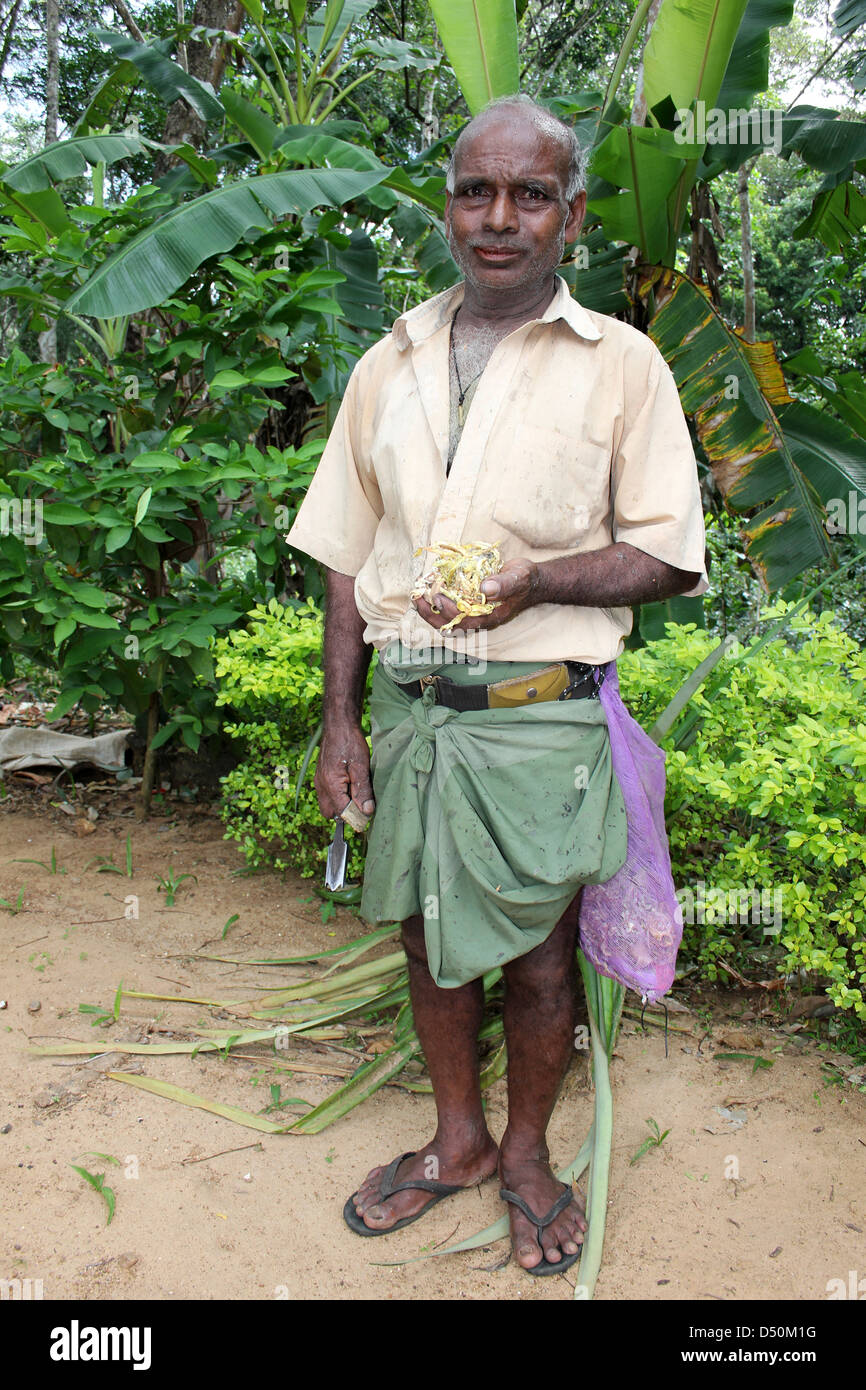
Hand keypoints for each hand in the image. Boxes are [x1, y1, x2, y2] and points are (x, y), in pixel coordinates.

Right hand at [315, 720, 374, 819]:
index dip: (355, 817)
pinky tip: (349, 784)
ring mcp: (319, 781)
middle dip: (344, 813)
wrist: (338, 725)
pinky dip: (337, 795)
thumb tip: (366, 811)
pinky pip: (326, 794)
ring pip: (327, 804)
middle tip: (359, 804)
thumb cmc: (350, 742)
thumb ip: (362, 790)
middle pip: (329, 813)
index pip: (341, 812)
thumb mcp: (361, 767)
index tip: (367, 814)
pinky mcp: (321, 776)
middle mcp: (321, 785)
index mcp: (330, 785)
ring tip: (355, 792)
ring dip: (340, 804)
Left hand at [413, 558, 538, 631]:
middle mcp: (479, 618)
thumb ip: (504, 584)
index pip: (464, 621)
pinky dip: (437, 600)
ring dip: (430, 609)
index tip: (437, 594)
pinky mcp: (469, 603)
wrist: (531, 581)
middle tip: (417, 598)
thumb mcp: (519, 578)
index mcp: (490, 617)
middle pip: (449, 624)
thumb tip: (485, 588)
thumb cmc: (526, 580)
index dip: (447, 611)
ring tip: (418, 594)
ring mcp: (473, 612)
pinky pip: (449, 607)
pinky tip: (429, 586)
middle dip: (431, 613)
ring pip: (446, 618)